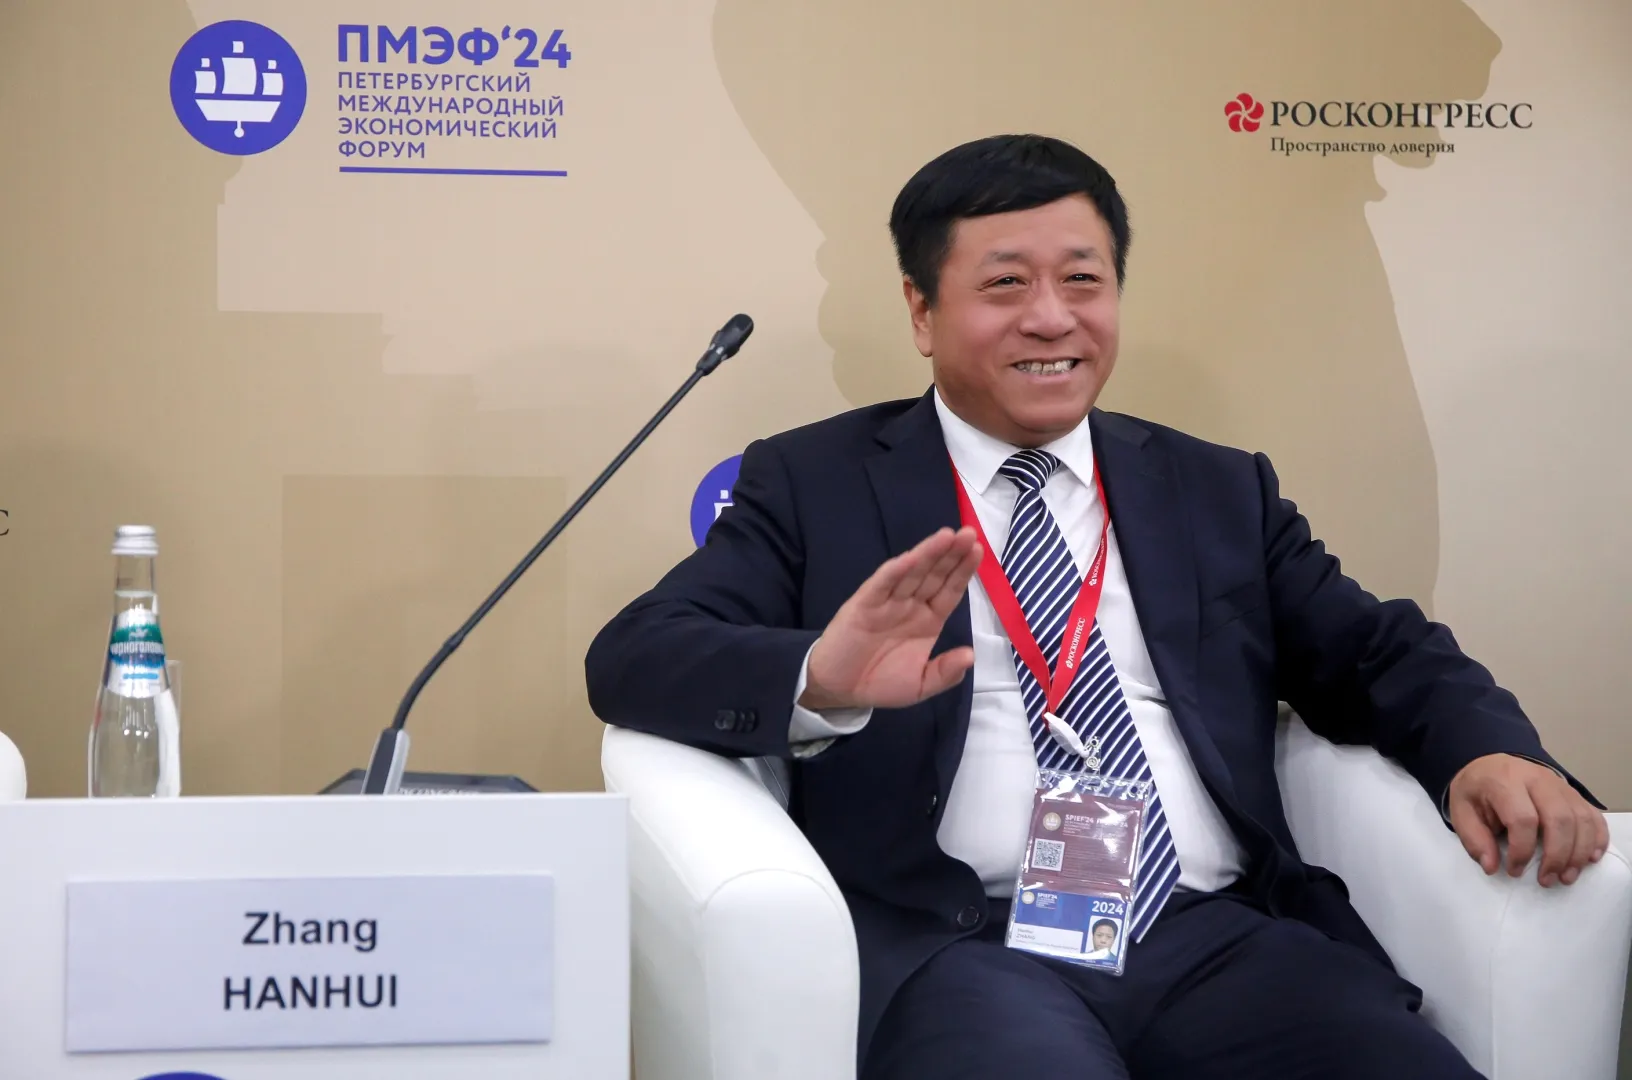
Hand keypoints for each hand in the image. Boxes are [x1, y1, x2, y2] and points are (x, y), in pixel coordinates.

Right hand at [800, 526, 981, 710]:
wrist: (839, 690)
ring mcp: (887, 602)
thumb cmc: (880, 683)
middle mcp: (910, 606)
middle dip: (951, 554)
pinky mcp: (863, 605)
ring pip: (911, 573)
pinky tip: (910, 557)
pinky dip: (894, 571)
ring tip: (947, 535)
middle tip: (968, 533)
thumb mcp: (920, 685)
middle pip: (934, 575)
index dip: (963, 571)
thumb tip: (970, 655)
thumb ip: (945, 673)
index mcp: (928, 620)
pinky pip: (881, 585)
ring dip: (928, 554)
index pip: (949, 590)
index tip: (978, 550)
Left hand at [1448, 754, 1608, 886]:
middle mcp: (1537, 779)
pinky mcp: (1573, 792)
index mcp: (1504, 781)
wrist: (1490, 765)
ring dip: (1579, 853)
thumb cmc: (1477, 791)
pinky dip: (1598, 838)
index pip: (1523, 818)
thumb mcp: (1461, 811)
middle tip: (1547, 880)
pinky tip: (1591, 858)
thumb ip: (1474, 840)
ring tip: (1566, 876)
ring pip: (1581, 818)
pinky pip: (1593, 815)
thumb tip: (1491, 867)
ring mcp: (1559, 784)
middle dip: (1557, 856)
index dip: (1522, 850)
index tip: (1514, 870)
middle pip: (1559, 819)